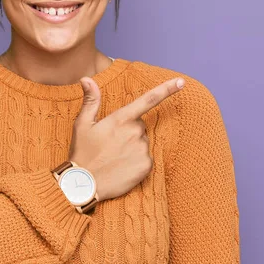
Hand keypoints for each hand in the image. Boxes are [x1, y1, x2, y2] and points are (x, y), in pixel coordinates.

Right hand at [69, 75, 184, 201]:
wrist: (84, 184)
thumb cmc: (82, 152)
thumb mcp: (82, 124)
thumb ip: (91, 100)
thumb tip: (86, 78)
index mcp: (122, 119)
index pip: (149, 99)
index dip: (167, 89)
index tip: (181, 82)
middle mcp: (136, 132)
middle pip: (139, 125)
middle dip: (128, 130)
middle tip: (110, 143)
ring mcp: (143, 149)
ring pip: (142, 142)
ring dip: (132, 146)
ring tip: (113, 156)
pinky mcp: (146, 166)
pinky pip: (145, 158)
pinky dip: (136, 161)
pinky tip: (121, 166)